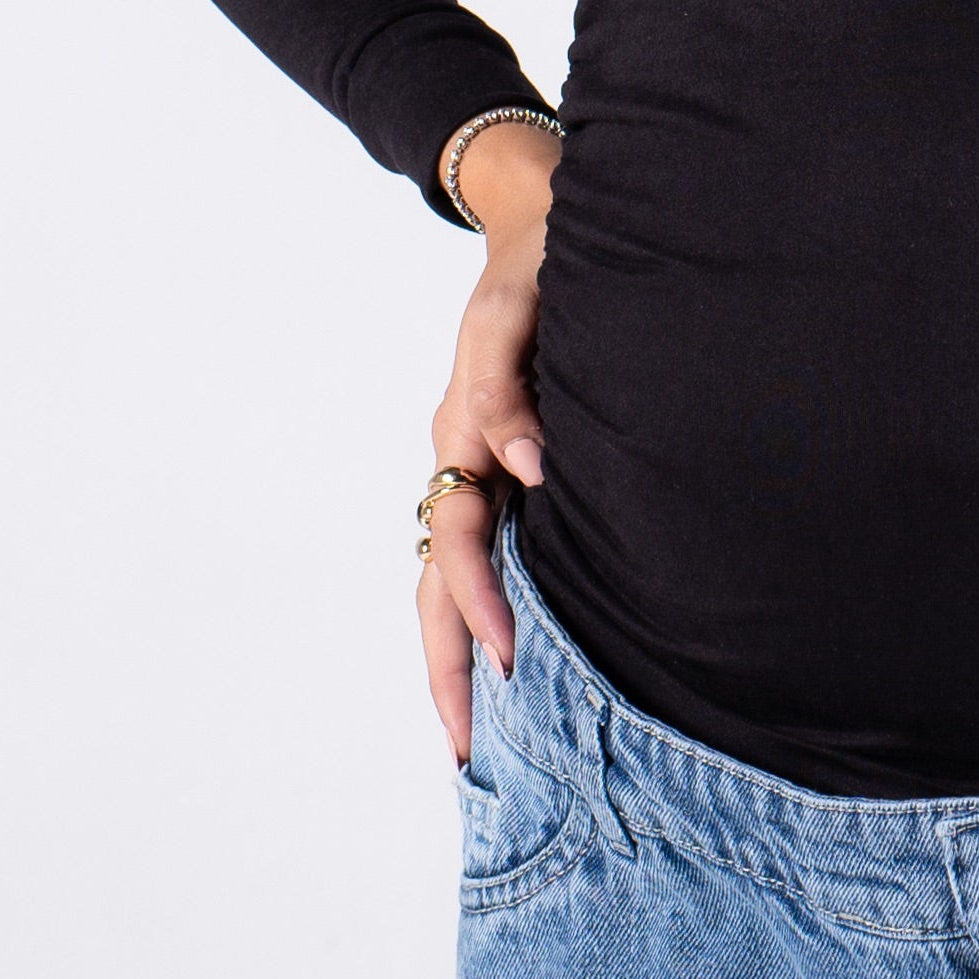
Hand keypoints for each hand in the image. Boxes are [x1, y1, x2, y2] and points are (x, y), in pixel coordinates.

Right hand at [420, 119, 558, 759]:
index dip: (482, 602)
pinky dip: (482, 613)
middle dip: (452, 670)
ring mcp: (480, 468)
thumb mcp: (520, 308)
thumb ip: (511, 385)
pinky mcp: (507, 466)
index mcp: (462, 430)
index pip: (461, 541)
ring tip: (475, 738)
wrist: (539, 222)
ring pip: (453, 581)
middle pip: (439, 585)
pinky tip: (505, 657)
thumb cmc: (537, 263)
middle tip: (469, 756)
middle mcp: (463, 460)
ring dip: (460, 655)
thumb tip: (526, 466)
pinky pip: (485, 556)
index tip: (514, 659)